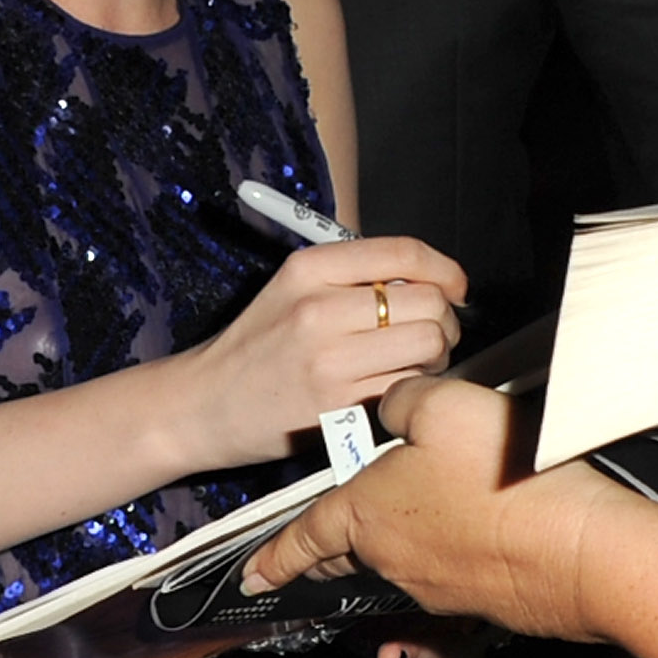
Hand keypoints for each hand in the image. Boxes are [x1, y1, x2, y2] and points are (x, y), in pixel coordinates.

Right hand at [180, 236, 465, 468]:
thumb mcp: (292, 289)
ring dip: (435, 357)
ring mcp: (329, 359)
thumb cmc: (255, 348)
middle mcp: (319, 307)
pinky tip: (394, 387)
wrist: (202, 405)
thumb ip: (354, 277)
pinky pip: (407, 386)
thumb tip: (428, 279)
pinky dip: (413, 387)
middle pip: (427, 301)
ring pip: (427, 345)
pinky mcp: (336, 405)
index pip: (404, 252)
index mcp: (310, 268)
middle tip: (433, 335)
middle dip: (445, 320)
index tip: (456, 288)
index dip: (446, 269)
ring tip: (413, 363)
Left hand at [246, 377, 620, 638]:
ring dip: (405, 537)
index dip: (273, 558)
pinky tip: (482, 523)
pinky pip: (453, 570)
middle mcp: (393, 558)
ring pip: (403, 558)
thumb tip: (395, 403)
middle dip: (333, 546)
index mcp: (366, 514)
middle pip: (350, 552)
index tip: (251, 577)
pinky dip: (453, 549)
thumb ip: (404, 398)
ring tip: (428, 507)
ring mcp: (438, 586)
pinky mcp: (483, 598)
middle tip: (322, 542)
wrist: (578, 550)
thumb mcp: (443, 406)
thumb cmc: (506, 477)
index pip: (303, 538)